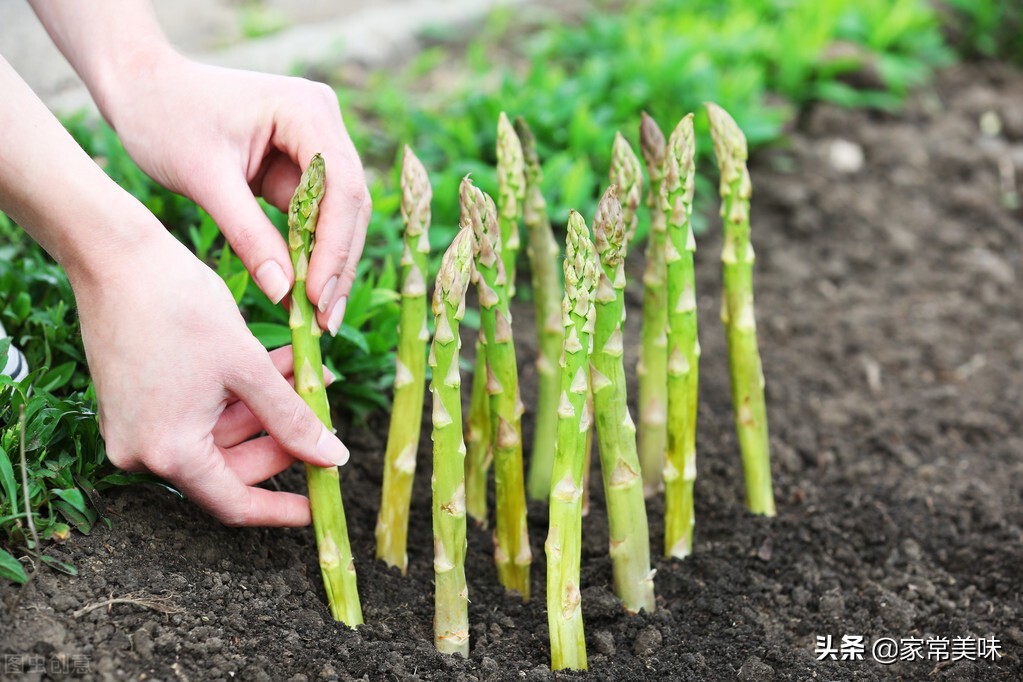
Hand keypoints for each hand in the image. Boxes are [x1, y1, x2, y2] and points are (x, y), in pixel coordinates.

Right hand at [74, 223, 349, 526]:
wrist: (114, 254)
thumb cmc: (179, 305)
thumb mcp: (247, 367)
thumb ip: (292, 419)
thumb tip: (334, 459)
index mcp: (168, 452)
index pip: (234, 503)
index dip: (281, 510)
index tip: (320, 507)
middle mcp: (143, 450)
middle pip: (230, 466)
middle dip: (283, 438)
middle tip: (325, 412)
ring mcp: (135, 426)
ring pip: (220, 433)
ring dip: (267, 408)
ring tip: (310, 373)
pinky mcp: (135, 401)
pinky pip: (199, 413)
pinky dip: (238, 395)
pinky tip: (277, 364)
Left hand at [103, 51, 369, 334]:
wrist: (140, 88)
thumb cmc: (164, 118)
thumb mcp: (205, 179)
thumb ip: (248, 235)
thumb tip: (284, 293)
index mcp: (306, 110)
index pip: (340, 186)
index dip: (335, 246)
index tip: (317, 296)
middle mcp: (323, 122)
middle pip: (350, 203)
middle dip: (338, 263)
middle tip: (326, 319)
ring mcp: (316, 142)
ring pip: (339, 214)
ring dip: (328, 263)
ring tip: (317, 316)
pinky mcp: (301, 164)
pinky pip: (315, 215)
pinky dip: (309, 251)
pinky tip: (302, 292)